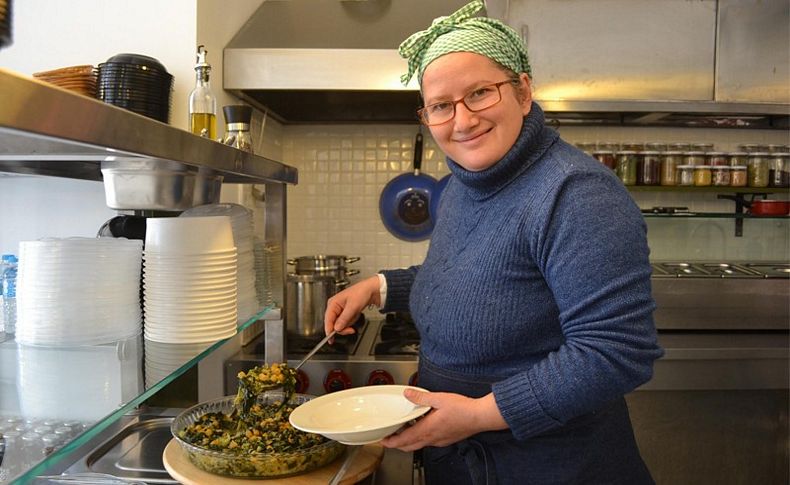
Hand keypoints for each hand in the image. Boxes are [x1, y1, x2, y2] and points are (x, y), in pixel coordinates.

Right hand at [324, 275, 380, 336]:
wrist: (371, 290)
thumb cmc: (361, 293)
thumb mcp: (353, 307)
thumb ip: (344, 318)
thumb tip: (337, 328)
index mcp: (333, 303)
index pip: (328, 320)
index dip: (329, 330)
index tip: (330, 339)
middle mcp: (334, 307)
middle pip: (333, 324)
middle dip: (343, 327)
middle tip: (351, 330)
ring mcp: (339, 310)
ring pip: (340, 324)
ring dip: (349, 323)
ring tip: (355, 315)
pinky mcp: (345, 312)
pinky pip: (346, 321)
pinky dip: (352, 320)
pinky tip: (356, 314)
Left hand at [380, 389, 507, 451]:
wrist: (480, 416)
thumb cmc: (463, 409)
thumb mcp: (439, 398)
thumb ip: (421, 397)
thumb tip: (407, 394)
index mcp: (427, 429)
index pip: (404, 440)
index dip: (391, 442)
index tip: (383, 440)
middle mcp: (432, 438)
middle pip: (409, 446)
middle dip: (397, 444)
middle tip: (390, 437)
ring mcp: (440, 440)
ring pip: (419, 444)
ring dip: (409, 440)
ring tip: (404, 430)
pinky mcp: (447, 439)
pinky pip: (429, 441)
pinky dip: (421, 437)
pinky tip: (424, 427)